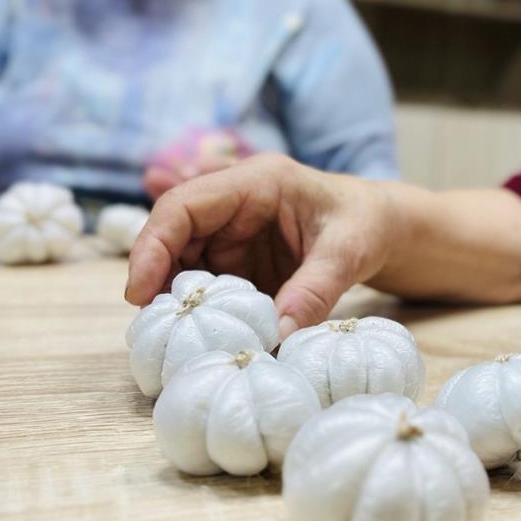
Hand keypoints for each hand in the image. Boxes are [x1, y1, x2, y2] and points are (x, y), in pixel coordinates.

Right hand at [126, 154, 394, 338]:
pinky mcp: (238, 261)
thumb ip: (315, 291)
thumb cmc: (366, 225)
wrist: (381, 228)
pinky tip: (206, 336)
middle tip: (156, 328)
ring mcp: (233, 234)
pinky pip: (208, 285)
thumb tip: (280, 338)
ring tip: (181, 338)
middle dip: (157, 280)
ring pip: (184, 264)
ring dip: (179, 300)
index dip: (152, 246)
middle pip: (172, 236)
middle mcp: (234, 204)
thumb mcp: (348, 254)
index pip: (183, 206)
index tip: (139, 292)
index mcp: (256, 183)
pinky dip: (204, 311)